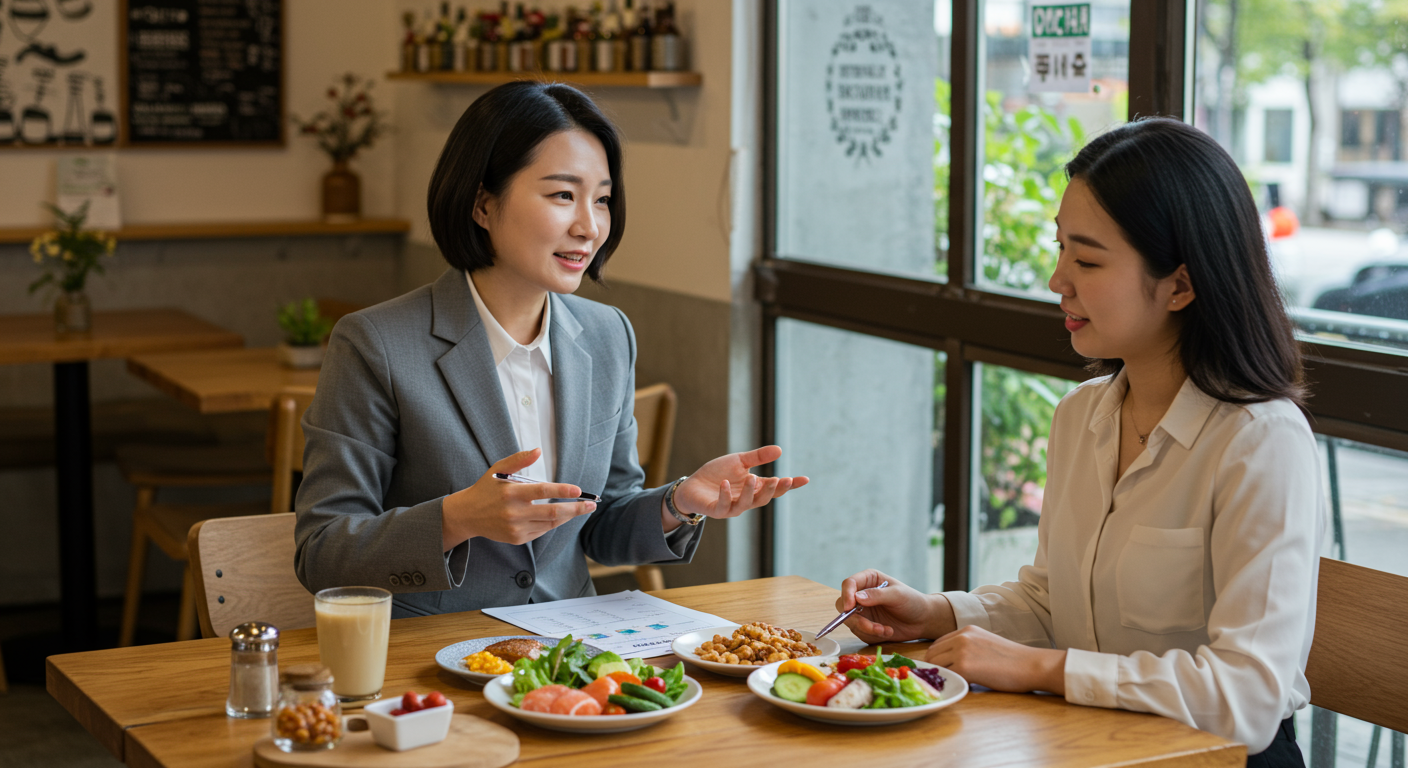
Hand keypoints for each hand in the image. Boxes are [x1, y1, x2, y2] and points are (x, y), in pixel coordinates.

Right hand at [441, 448, 596, 548]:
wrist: (467, 515)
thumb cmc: (486, 488)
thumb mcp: (498, 469)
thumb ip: (519, 459)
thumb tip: (538, 451)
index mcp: (511, 493)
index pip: (542, 491)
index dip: (562, 491)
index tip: (578, 490)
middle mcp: (514, 513)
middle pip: (552, 512)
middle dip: (576, 509)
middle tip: (591, 504)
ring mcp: (516, 528)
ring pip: (550, 523)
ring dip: (568, 516)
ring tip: (581, 509)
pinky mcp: (517, 539)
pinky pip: (541, 531)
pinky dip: (553, 523)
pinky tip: (562, 516)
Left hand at [673, 445, 808, 519]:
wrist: (692, 485)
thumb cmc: (717, 474)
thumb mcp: (739, 461)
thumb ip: (758, 457)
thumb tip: (780, 450)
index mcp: (754, 488)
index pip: (775, 488)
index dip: (790, 485)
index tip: (805, 479)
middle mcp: (746, 500)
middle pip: (764, 498)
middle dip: (773, 490)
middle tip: (781, 479)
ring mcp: (732, 507)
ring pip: (746, 504)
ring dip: (750, 492)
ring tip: (753, 478)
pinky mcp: (716, 511)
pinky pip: (724, 506)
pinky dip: (725, 495)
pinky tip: (725, 483)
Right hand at [837, 570, 950, 643]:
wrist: (922, 620)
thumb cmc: (912, 601)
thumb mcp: (897, 595)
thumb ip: (877, 595)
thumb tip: (857, 597)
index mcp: (868, 580)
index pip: (849, 584)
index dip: (847, 594)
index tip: (851, 608)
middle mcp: (861, 594)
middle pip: (843, 604)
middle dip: (855, 618)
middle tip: (871, 627)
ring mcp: (862, 611)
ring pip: (850, 622)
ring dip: (867, 629)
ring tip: (886, 630)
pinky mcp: (865, 626)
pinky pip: (860, 633)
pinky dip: (872, 635)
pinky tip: (887, 631)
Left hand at [925, 625, 1065, 694]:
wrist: (1031, 665)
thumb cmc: (1013, 660)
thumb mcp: (986, 643)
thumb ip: (967, 647)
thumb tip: (949, 661)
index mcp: (966, 630)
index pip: (937, 644)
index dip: (937, 659)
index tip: (941, 670)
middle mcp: (962, 637)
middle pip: (932, 655)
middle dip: (935, 669)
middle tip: (945, 681)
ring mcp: (962, 651)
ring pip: (936, 666)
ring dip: (943, 677)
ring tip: (957, 684)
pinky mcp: (965, 667)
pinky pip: (947, 677)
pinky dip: (952, 684)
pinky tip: (963, 687)